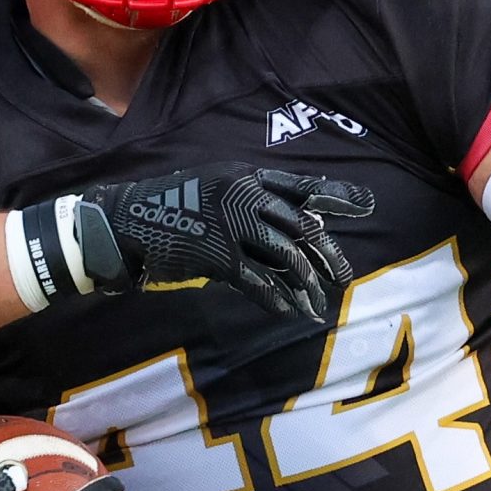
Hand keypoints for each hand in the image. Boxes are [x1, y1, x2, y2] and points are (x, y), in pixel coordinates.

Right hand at [75, 165, 376, 319]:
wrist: (123, 220)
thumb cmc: (165, 206)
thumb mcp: (209, 188)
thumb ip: (244, 202)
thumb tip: (278, 223)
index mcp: (245, 177)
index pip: (302, 187)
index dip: (336, 197)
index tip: (366, 205)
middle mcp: (245, 196)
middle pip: (303, 226)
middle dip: (329, 254)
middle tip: (344, 276)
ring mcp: (233, 226)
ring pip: (287, 257)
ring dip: (307, 285)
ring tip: (317, 305)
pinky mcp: (219, 256)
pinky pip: (260, 282)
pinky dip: (277, 300)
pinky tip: (289, 313)